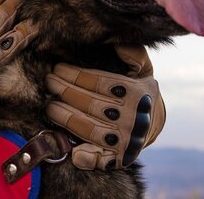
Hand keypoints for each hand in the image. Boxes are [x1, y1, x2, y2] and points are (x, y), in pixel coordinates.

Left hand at [45, 45, 165, 169]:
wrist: (154, 126)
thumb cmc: (141, 92)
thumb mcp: (143, 71)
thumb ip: (134, 55)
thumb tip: (119, 42)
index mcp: (136, 94)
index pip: (100, 83)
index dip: (76, 75)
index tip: (58, 68)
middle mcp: (132, 118)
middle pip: (90, 104)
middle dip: (65, 91)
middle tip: (48, 82)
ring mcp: (125, 140)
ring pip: (88, 129)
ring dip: (65, 117)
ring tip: (49, 106)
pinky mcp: (120, 158)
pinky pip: (100, 160)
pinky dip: (86, 158)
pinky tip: (72, 151)